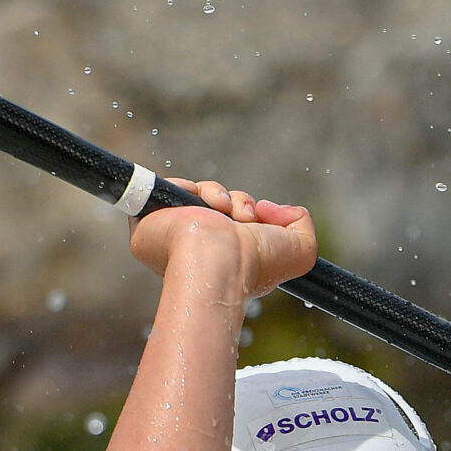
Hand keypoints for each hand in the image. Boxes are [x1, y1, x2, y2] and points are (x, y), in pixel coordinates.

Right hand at [128, 179, 316, 299]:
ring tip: (226, 213)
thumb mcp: (300, 251)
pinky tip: (203, 205)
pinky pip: (170, 186)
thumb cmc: (255, 265)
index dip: (251, 213)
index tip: (261, 221)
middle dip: (238, 202)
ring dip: (219, 194)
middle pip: (219, 203)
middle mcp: (198, 245)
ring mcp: (172, 232)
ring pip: (199, 192)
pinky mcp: (148, 220)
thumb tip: (275, 210)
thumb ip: (302, 225)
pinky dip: (190, 188)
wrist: (219, 263)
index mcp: (224, 256)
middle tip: (247, 219)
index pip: (236, 221)